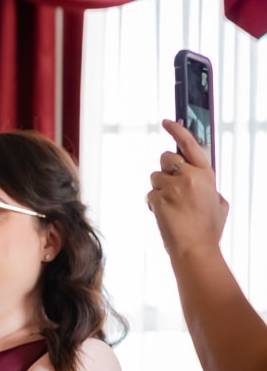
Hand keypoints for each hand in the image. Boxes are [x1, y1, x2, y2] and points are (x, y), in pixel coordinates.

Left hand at [147, 119, 228, 258]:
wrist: (196, 249)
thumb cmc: (207, 229)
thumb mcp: (219, 204)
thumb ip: (210, 189)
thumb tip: (206, 185)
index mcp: (206, 175)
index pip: (190, 145)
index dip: (178, 130)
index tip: (167, 121)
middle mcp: (190, 176)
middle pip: (166, 158)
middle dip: (165, 171)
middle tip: (173, 190)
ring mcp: (173, 187)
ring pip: (155, 177)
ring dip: (159, 189)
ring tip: (172, 207)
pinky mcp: (158, 198)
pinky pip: (150, 194)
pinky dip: (154, 204)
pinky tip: (165, 216)